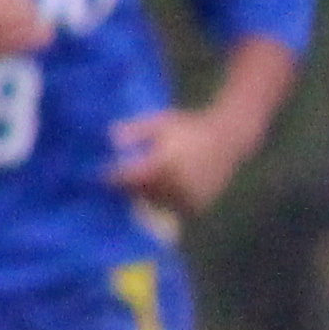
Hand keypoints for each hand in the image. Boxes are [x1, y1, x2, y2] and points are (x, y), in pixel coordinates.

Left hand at [102, 98, 261, 215]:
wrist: (229, 138)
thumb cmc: (190, 126)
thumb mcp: (161, 121)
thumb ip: (135, 130)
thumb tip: (110, 140)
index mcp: (164, 164)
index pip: (129, 178)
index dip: (112, 178)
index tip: (99, 175)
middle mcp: (176, 184)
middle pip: (141, 193)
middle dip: (129, 187)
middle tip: (120, 180)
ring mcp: (188, 197)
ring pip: (157, 203)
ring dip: (146, 195)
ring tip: (142, 184)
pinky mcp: (198, 204)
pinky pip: (174, 208)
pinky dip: (166, 201)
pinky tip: (164, 188)